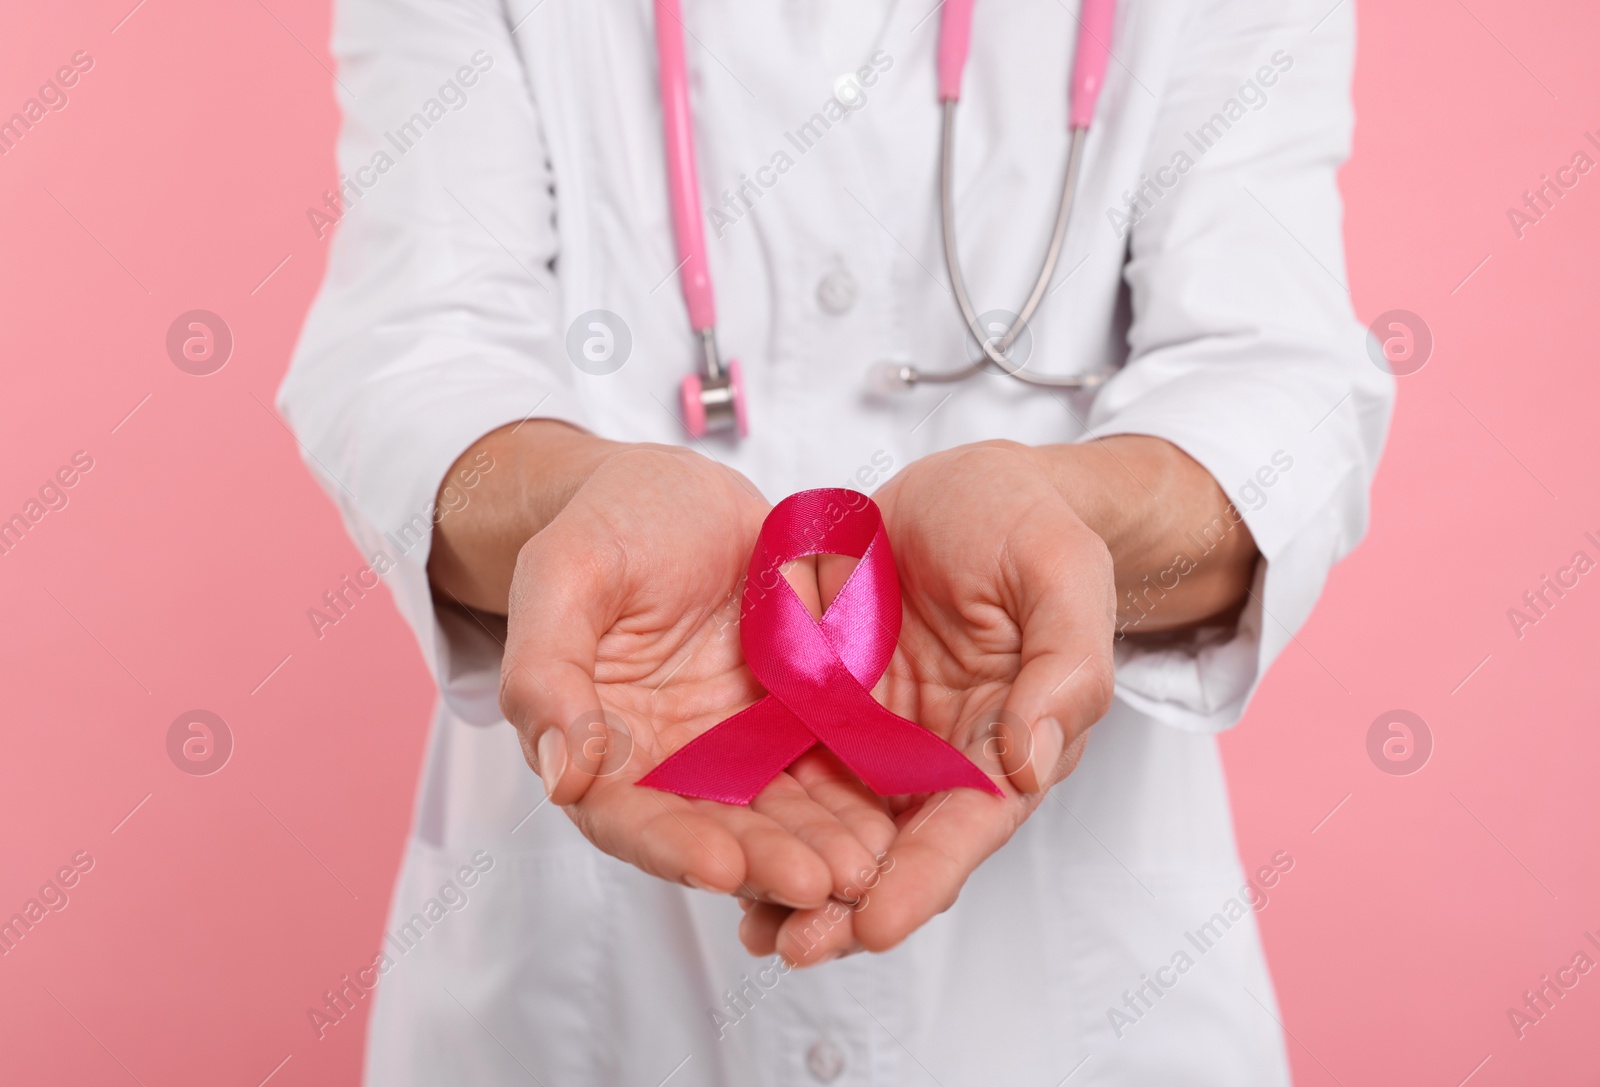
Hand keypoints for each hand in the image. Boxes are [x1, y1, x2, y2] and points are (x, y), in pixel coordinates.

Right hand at [498, 443, 895, 907]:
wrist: (677, 491)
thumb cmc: (607, 524)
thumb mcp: (564, 575)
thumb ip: (546, 671)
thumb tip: (563, 773)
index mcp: (597, 743)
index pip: (627, 818)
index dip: (671, 847)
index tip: (722, 868)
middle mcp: (666, 761)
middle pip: (713, 830)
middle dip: (766, 862)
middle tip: (822, 883)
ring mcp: (733, 746)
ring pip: (777, 813)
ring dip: (819, 847)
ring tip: (867, 866)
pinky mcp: (790, 722)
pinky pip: (824, 768)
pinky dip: (854, 799)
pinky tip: (893, 821)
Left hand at [737, 441, 1117, 962]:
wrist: (966, 484)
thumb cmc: (1027, 524)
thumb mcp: (1062, 574)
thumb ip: (1063, 668)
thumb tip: (1031, 763)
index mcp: (1002, 741)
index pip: (966, 828)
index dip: (924, 880)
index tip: (877, 925)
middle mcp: (932, 755)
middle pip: (891, 849)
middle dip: (844, 906)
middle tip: (790, 946)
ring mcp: (871, 733)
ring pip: (829, 825)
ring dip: (790, 879)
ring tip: (746, 928)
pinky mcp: (818, 701)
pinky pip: (782, 766)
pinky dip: (754, 813)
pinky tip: (711, 847)